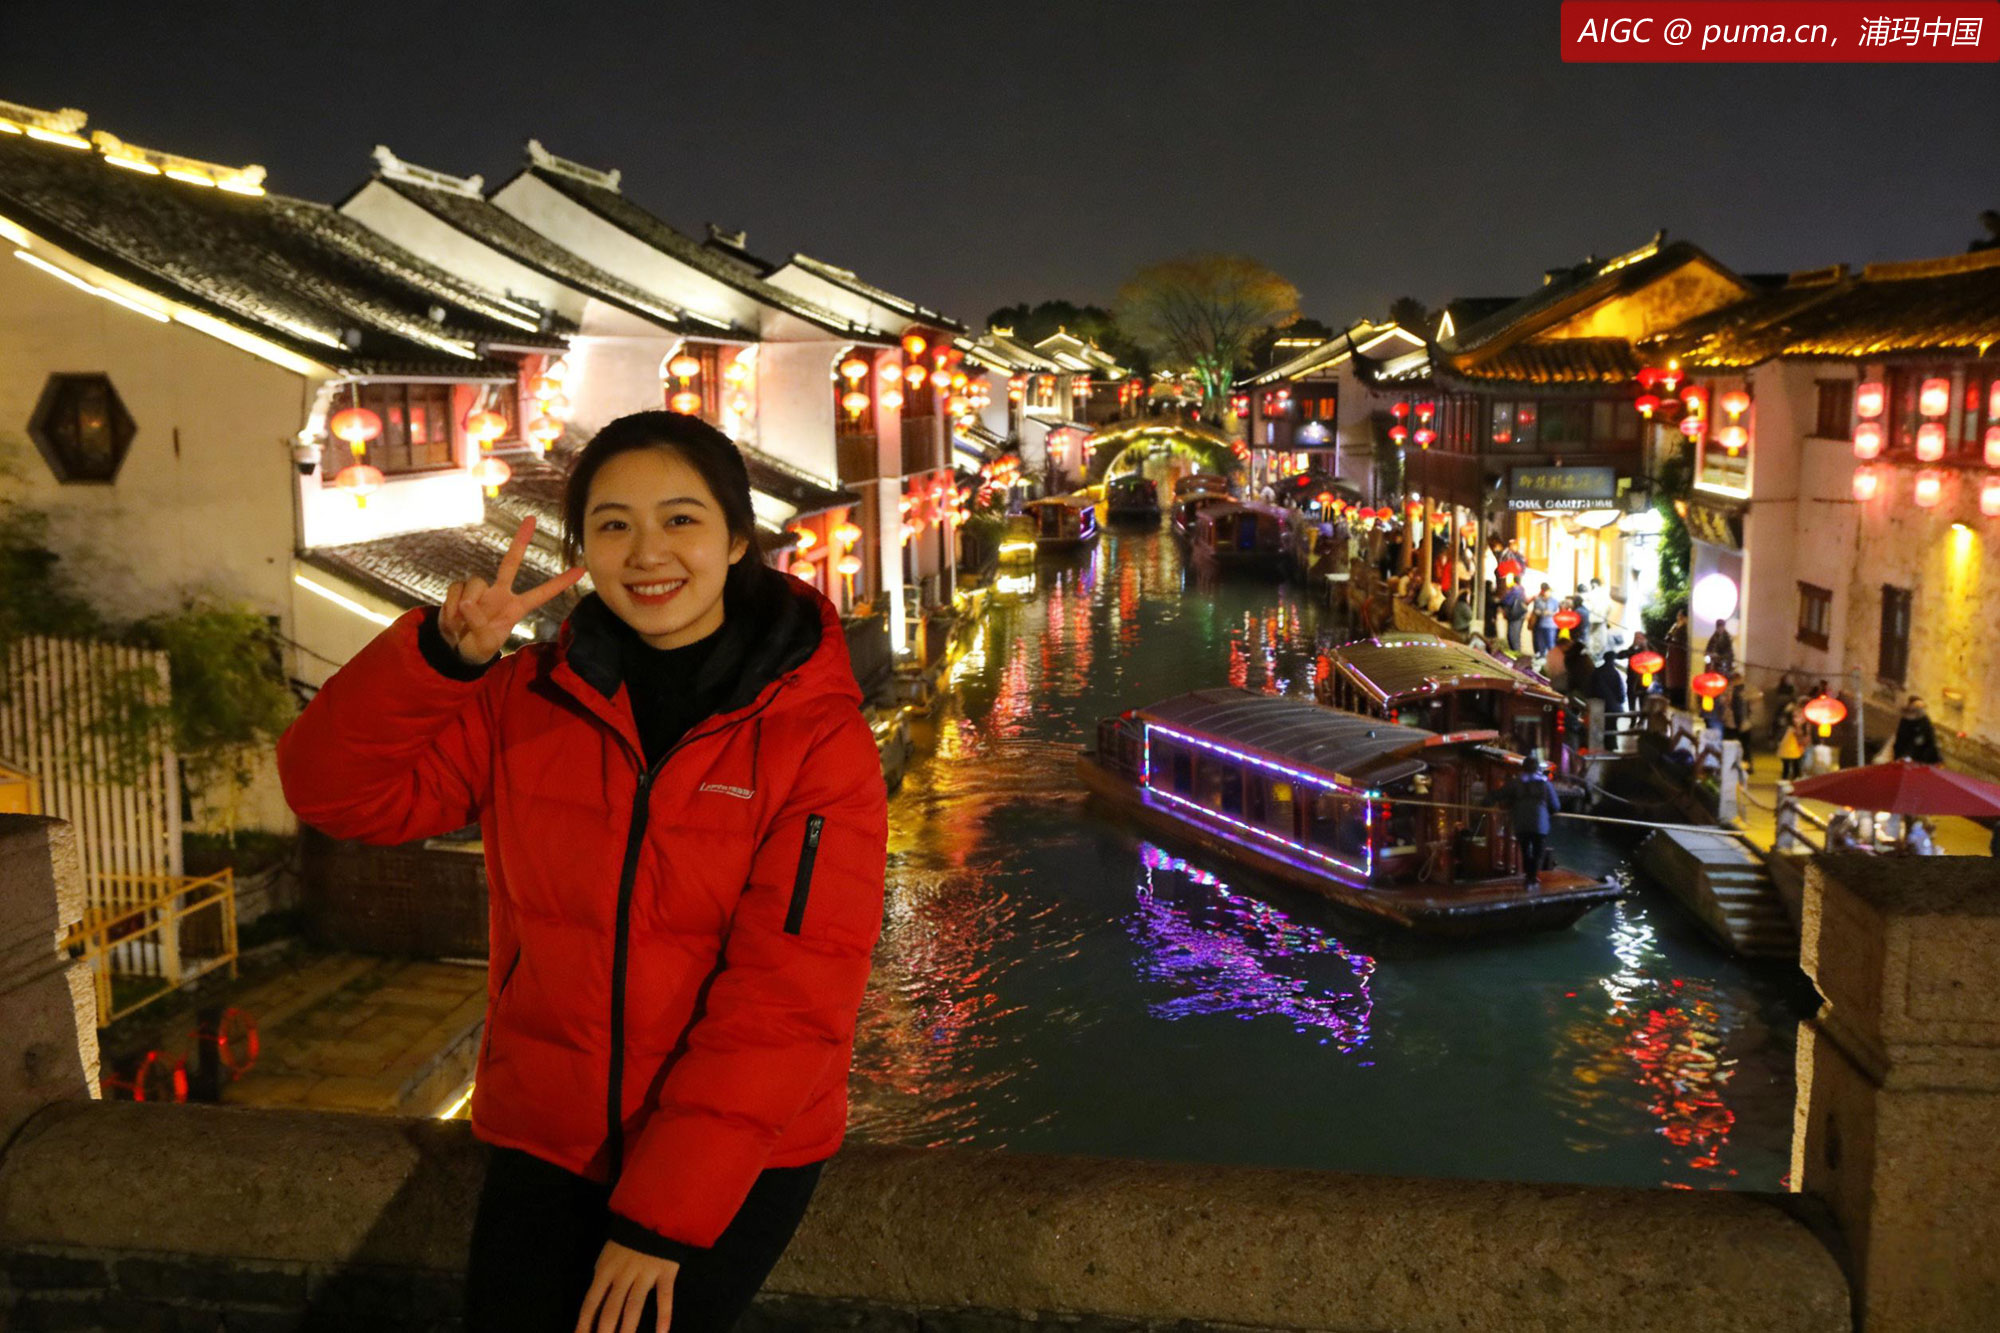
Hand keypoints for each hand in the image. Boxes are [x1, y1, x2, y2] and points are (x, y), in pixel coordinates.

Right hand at [438, 517, 584, 666]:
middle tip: (531, 518)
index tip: (581, 570)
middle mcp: (500, 593)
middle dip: (520, 541)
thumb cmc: (477, 646)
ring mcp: (480, 590)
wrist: (454, 648)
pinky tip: (452, 621)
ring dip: (466, 606)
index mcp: (516, 608)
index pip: (541, 594)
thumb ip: (479, 625)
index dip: (559, 583)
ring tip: (461, 625)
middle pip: (510, 563)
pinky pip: (456, 590)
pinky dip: (451, 608)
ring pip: (475, 583)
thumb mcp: (484, 645)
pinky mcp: (460, 590)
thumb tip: (469, 603)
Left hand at [576, 1240, 677, 1332]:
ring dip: (627, 1328)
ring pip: (634, 1306)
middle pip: (611, 1308)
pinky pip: (664, 1297)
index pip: (591, 1302)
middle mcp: (622, 1275)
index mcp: (605, 1270)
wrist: (655, 1214)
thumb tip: (594, 1305)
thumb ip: (602, 1278)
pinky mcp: (665, 1272)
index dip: (584, 1323)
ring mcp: (645, 1274)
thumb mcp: (607, 1256)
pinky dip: (663, 1316)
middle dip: (604, 1331)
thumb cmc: (627, 1239)